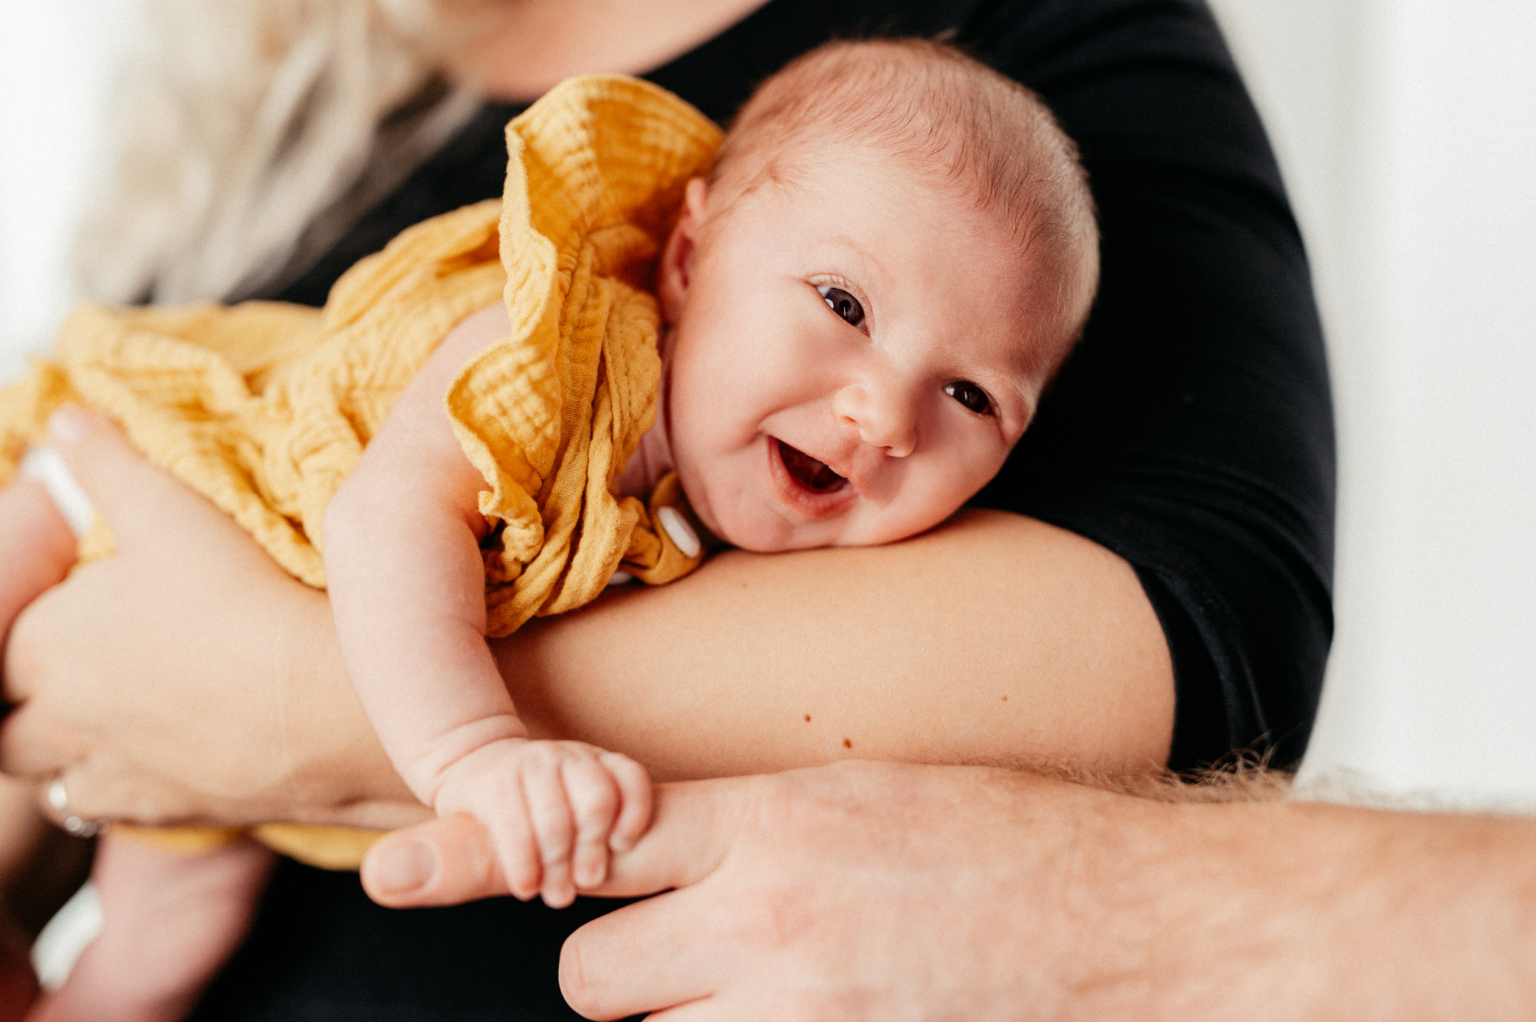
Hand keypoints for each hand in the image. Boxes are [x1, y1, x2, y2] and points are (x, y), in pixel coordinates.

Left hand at [0, 408, 422, 829]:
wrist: (330, 710)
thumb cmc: (250, 607)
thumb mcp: (174, 511)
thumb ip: (110, 465)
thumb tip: (67, 420)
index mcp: (45, 646)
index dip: (19, 626)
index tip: (66, 608)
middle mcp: (62, 721)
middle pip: (5, 727)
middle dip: (25, 700)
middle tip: (75, 671)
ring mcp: (115, 775)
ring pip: (53, 782)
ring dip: (67, 752)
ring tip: (110, 721)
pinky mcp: (169, 814)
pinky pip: (116, 811)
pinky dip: (124, 789)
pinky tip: (162, 761)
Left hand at [359, 759, 1159, 1017]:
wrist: (1134, 925)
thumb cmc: (1008, 844)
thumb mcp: (868, 796)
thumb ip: (754, 826)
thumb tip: (667, 849)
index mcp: (779, 818)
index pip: (596, 830)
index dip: (485, 850)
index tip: (395, 864)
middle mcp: (770, 916)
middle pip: (596, 976)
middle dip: (628, 975)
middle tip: (699, 958)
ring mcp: (801, 1010)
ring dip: (684, 1021)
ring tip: (774, 990)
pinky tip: (816, 1006)